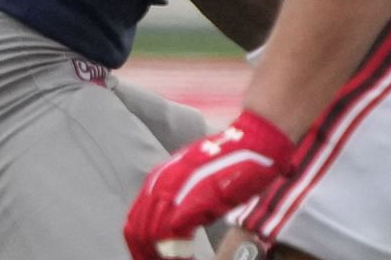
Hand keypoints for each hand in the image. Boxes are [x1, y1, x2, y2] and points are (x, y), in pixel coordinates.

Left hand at [123, 110, 295, 259]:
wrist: (255, 142)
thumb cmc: (235, 163)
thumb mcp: (199, 180)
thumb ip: (184, 198)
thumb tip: (178, 227)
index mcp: (159, 179)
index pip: (135, 221)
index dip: (142, 247)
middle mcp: (161, 183)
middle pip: (136, 232)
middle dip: (146, 255)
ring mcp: (174, 191)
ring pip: (149, 236)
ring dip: (160, 257)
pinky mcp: (192, 201)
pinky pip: (169, 237)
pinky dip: (175, 256)